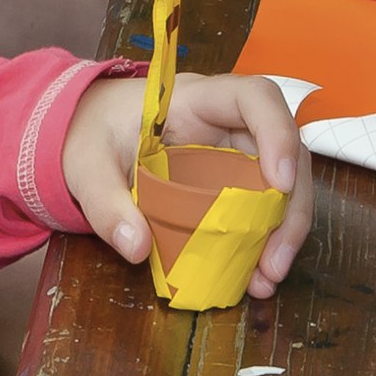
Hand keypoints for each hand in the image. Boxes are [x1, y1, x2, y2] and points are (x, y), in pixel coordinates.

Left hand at [67, 71, 310, 300]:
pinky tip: (255, 274)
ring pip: (283, 183)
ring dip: (283, 231)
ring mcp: (234, 152)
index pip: (255, 97)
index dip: (278, 133)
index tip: (280, 182)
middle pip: (285, 149)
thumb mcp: (86, 166)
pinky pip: (261, 206)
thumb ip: (105, 204)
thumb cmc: (91, 133)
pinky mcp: (231, 180)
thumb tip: (137, 248)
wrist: (88, 133)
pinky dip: (264, 240)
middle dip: (290, 207)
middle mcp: (228, 122)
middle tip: (274, 261)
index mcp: (195, 99)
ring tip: (266, 278)